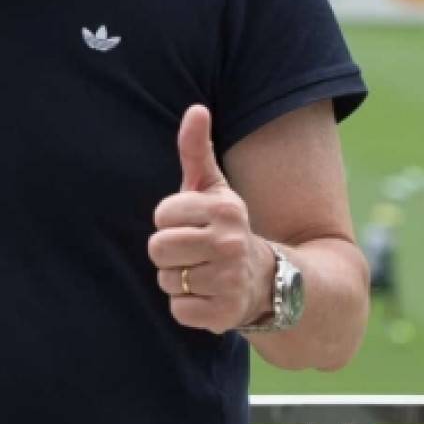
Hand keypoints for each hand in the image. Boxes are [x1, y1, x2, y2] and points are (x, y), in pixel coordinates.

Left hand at [148, 104, 272, 333]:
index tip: (190, 225)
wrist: (266, 279)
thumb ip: (196, 150)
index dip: (169, 222)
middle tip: (192, 252)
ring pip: (167, 280)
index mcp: (224, 209)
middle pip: (157, 249)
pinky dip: (187, 306)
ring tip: (203, 273)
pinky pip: (178, 310)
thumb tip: (196, 109)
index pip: (161, 216)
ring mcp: (229, 280)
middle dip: (168, 253)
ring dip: (178, 280)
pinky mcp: (225, 314)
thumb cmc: (223, 227)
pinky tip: (208, 296)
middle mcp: (230, 244)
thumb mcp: (212, 187)